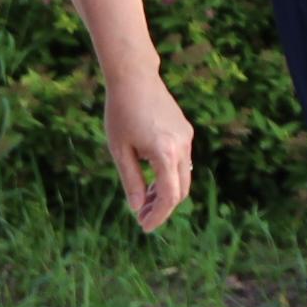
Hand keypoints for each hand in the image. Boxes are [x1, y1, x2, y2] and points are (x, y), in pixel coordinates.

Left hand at [100, 64, 193, 232]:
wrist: (134, 77)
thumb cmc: (121, 112)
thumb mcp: (119, 150)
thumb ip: (130, 180)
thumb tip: (136, 208)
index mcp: (165, 153)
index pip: (168, 196)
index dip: (157, 216)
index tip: (144, 228)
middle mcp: (182, 147)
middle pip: (180, 190)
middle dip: (162, 208)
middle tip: (141, 218)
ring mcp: (187, 138)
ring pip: (183, 176)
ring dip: (165, 192)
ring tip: (142, 200)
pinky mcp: (185, 131)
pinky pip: (182, 161)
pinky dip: (169, 175)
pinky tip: (150, 177)